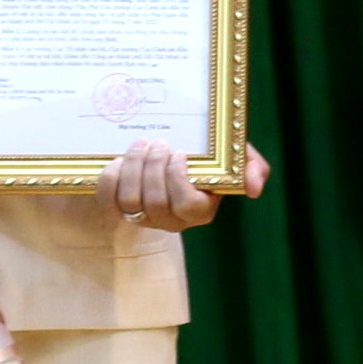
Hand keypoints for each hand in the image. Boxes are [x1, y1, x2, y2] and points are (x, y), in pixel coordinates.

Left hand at [94, 140, 269, 231]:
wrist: (171, 151)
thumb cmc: (208, 156)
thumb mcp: (234, 156)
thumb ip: (250, 166)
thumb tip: (254, 189)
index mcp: (200, 210)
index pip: (187, 205)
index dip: (178, 180)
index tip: (180, 153)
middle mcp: (172, 220)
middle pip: (155, 203)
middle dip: (154, 168)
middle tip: (158, 143)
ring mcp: (144, 217)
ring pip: (130, 203)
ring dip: (133, 169)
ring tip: (140, 145)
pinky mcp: (120, 209)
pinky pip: (108, 202)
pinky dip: (110, 179)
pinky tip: (118, 160)